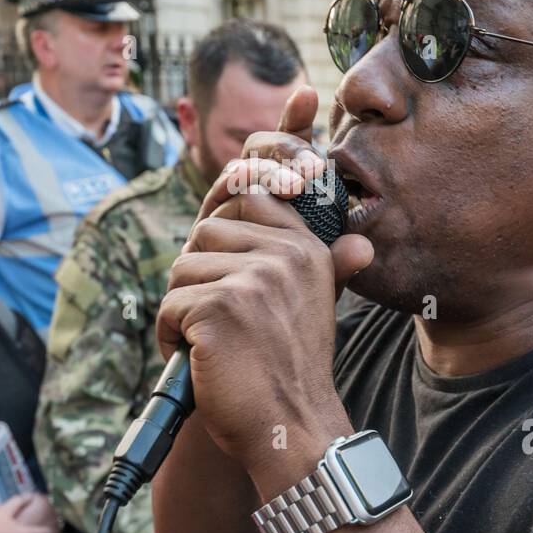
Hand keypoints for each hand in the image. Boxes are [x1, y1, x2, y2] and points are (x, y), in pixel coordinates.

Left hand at [156, 87, 372, 477]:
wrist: (289, 431)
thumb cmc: (289, 371)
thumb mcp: (312, 308)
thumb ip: (327, 264)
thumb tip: (363, 239)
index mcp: (308, 249)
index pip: (259, 186)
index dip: (251, 167)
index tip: (302, 100)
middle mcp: (288, 254)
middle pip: (208, 230)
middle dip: (199, 276)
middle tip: (222, 318)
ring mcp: (257, 277)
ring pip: (182, 267)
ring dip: (182, 311)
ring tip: (213, 345)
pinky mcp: (223, 305)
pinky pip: (169, 303)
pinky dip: (171, 338)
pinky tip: (200, 361)